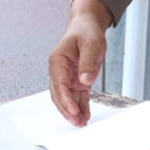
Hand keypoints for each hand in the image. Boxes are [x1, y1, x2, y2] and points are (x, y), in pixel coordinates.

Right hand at [48, 0, 111, 125]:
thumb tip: (84, 80)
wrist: (88, 26)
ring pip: (67, 98)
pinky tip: (85, 115)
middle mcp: (59, 70)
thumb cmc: (86, 31)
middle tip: (77, 122)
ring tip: (81, 123)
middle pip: (59, 94)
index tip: (73, 110)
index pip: (59, 84)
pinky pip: (77, 96)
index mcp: (58, 60)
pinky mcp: (77, 80)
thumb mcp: (91, 44)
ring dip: (72, 111)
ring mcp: (68, 76)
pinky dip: (80, 106)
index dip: (65, 99)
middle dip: (66, 109)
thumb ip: (87, 62)